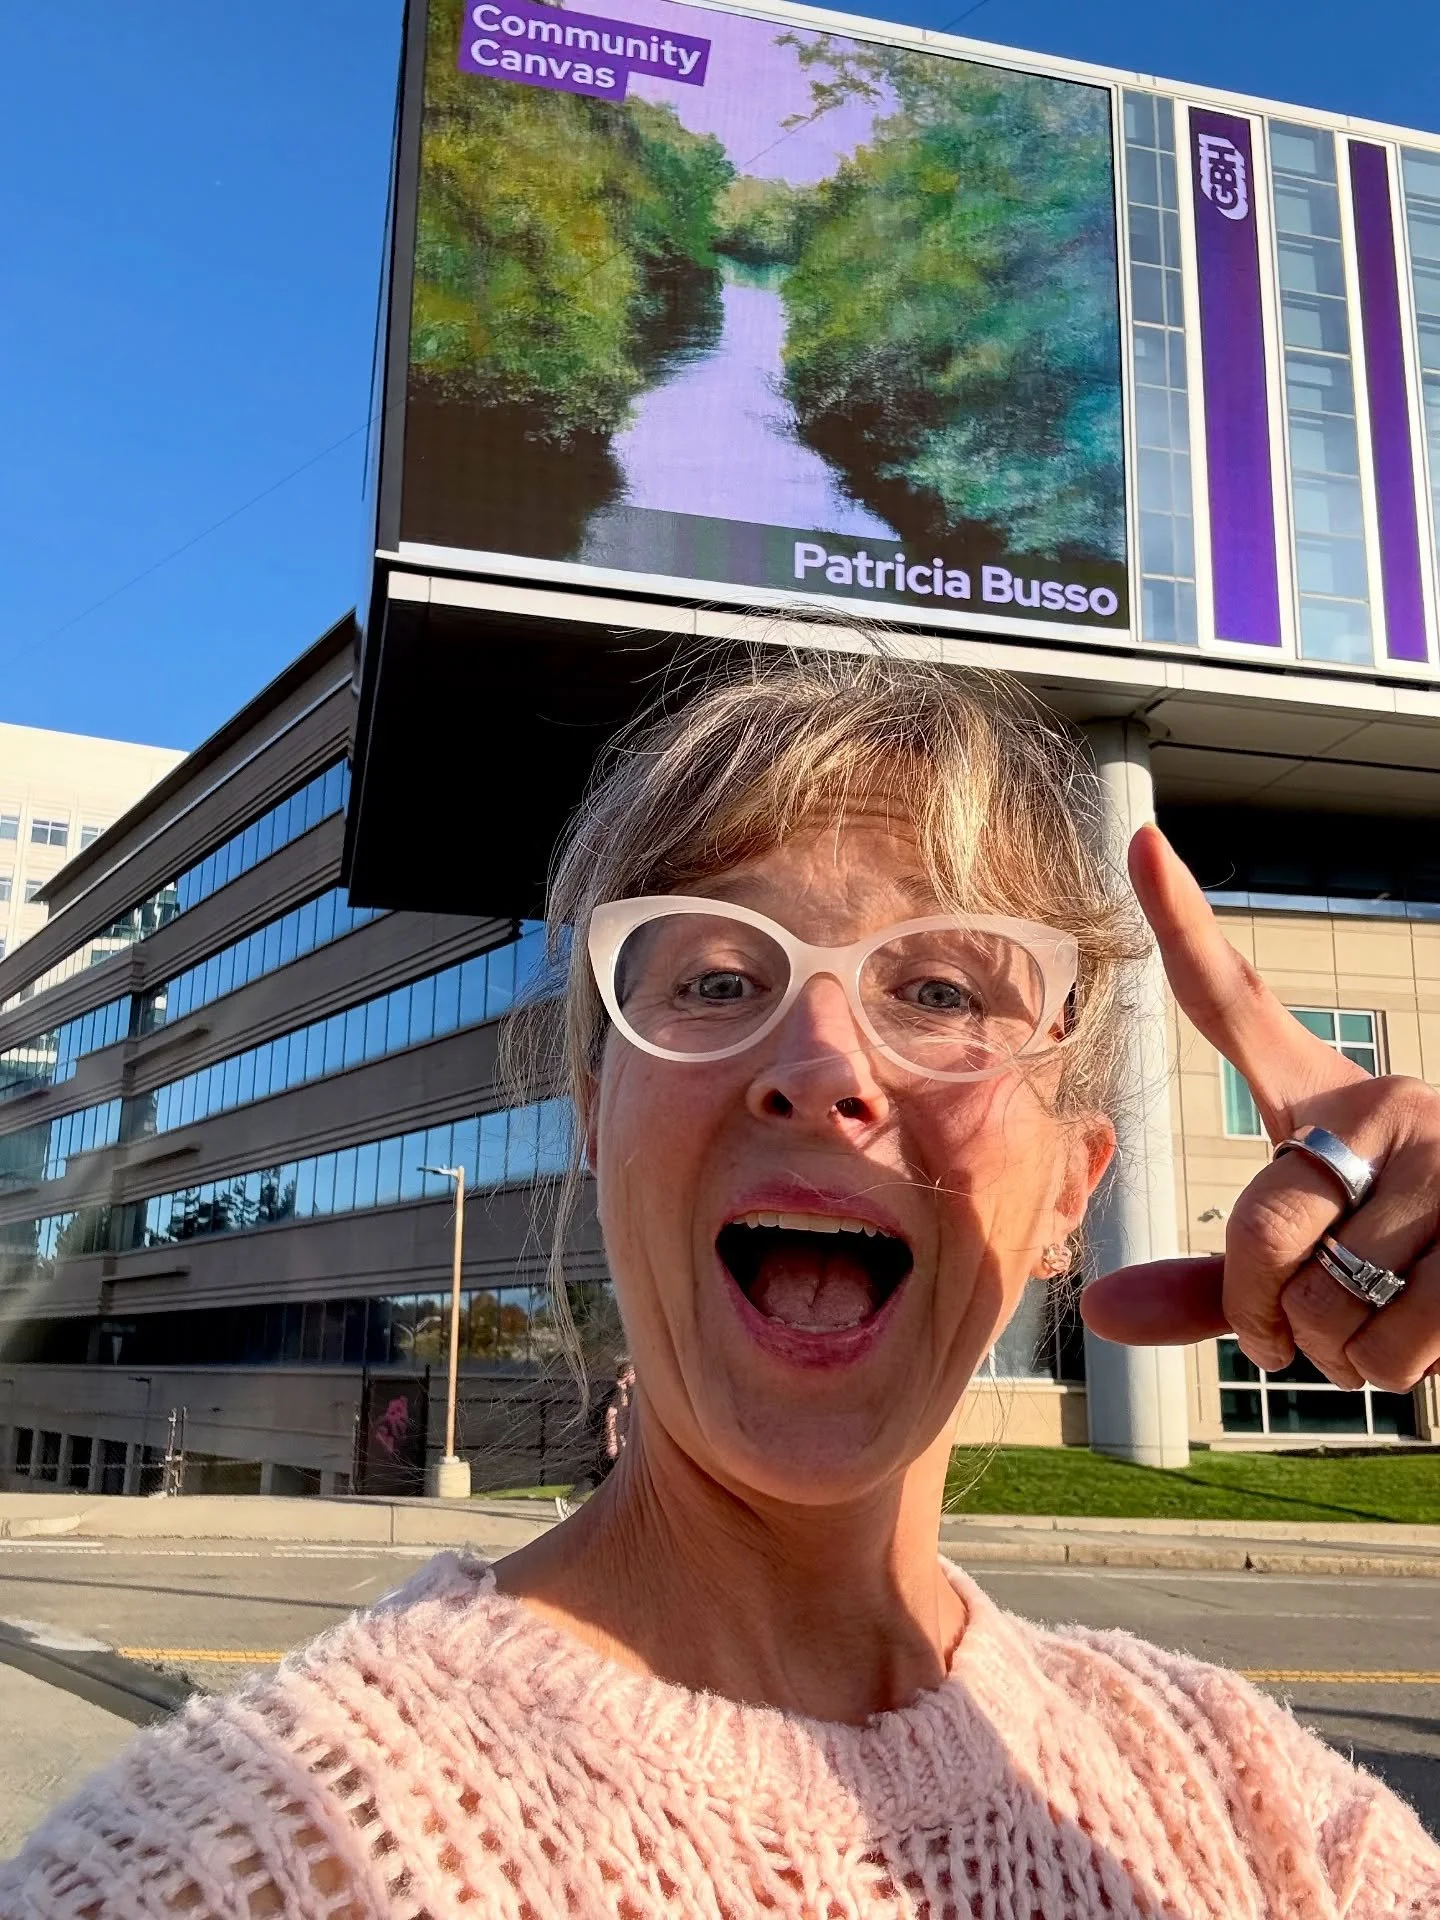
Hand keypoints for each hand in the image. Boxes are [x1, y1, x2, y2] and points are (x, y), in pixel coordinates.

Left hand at [1081, 823, 1439, 1390]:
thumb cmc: (1398, 1261)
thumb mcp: (1306, 1264)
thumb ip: (1215, 1284)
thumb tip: (1105, 1315)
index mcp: (1323, 1095)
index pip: (1236, 1001)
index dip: (1179, 924)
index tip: (1138, 837)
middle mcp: (1385, 1104)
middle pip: (1259, 1228)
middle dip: (1262, 1313)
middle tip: (1292, 1329)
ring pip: (1321, 1302)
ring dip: (1332, 1351)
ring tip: (1381, 1313)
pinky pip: (1387, 1346)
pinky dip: (1382, 1374)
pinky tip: (1420, 1337)